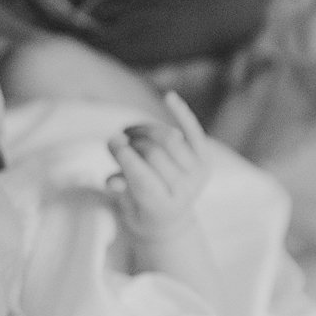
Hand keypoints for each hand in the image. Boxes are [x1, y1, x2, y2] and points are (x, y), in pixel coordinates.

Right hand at [107, 92, 209, 239]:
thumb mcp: (128, 207)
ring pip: (169, 139)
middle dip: (132, 142)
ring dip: (145, 129)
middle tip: (119, 138)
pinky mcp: (205, 159)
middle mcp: (185, 191)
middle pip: (154, 154)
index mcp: (163, 206)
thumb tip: (111, 180)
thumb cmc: (141, 209)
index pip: (142, 177)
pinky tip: (168, 97)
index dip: (125, 157)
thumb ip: (122, 190)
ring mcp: (197, 174)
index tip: (110, 141)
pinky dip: (181, 112)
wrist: (171, 218)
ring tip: (130, 131)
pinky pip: (193, 130)